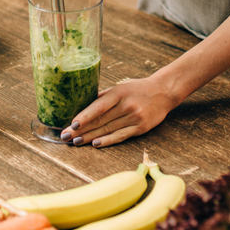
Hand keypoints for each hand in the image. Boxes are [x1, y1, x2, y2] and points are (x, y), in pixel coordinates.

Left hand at [61, 76, 180, 147]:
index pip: (99, 106)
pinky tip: (95, 144)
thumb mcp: (121, 86)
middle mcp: (127, 105)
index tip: (72, 124)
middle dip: (81, 129)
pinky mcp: (141, 128)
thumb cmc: (138, 88)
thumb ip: (104, 96)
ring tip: (75, 142)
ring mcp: (135, 117)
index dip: (85, 116)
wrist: (164, 92)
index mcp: (120, 92)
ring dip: (90, 137)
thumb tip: (83, 106)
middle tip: (65, 136)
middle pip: (101, 120)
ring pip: (108, 130)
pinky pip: (121, 136)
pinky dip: (107, 140)